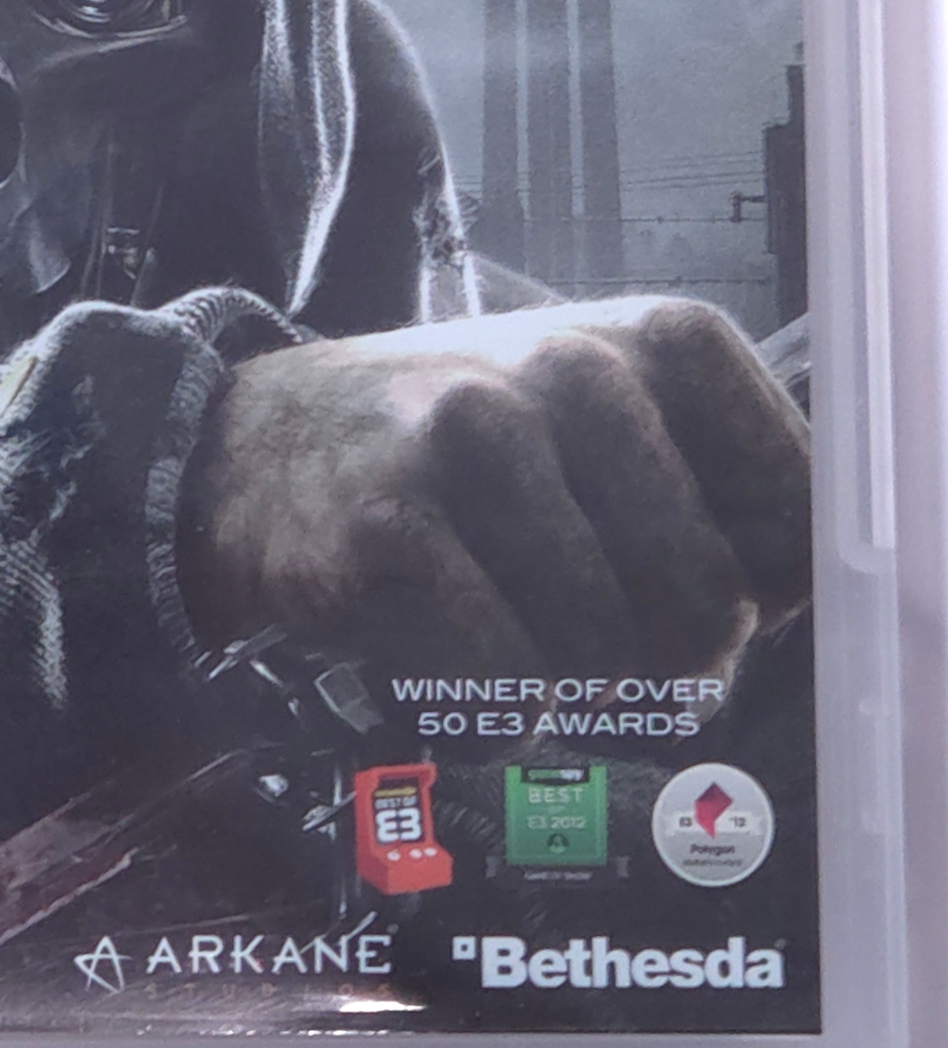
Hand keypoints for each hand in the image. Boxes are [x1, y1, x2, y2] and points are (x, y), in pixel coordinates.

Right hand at [177, 298, 809, 684]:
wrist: (251, 452)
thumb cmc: (455, 455)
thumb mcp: (596, 424)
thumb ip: (713, 494)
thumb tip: (787, 617)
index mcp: (655, 338)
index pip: (796, 512)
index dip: (759, 590)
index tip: (685, 589)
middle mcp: (572, 366)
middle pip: (708, 605)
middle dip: (657, 662)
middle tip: (583, 639)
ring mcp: (474, 437)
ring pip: (607, 657)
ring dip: (558, 686)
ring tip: (492, 626)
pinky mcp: (388, 524)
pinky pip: (506, 684)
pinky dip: (482, 709)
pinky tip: (435, 652)